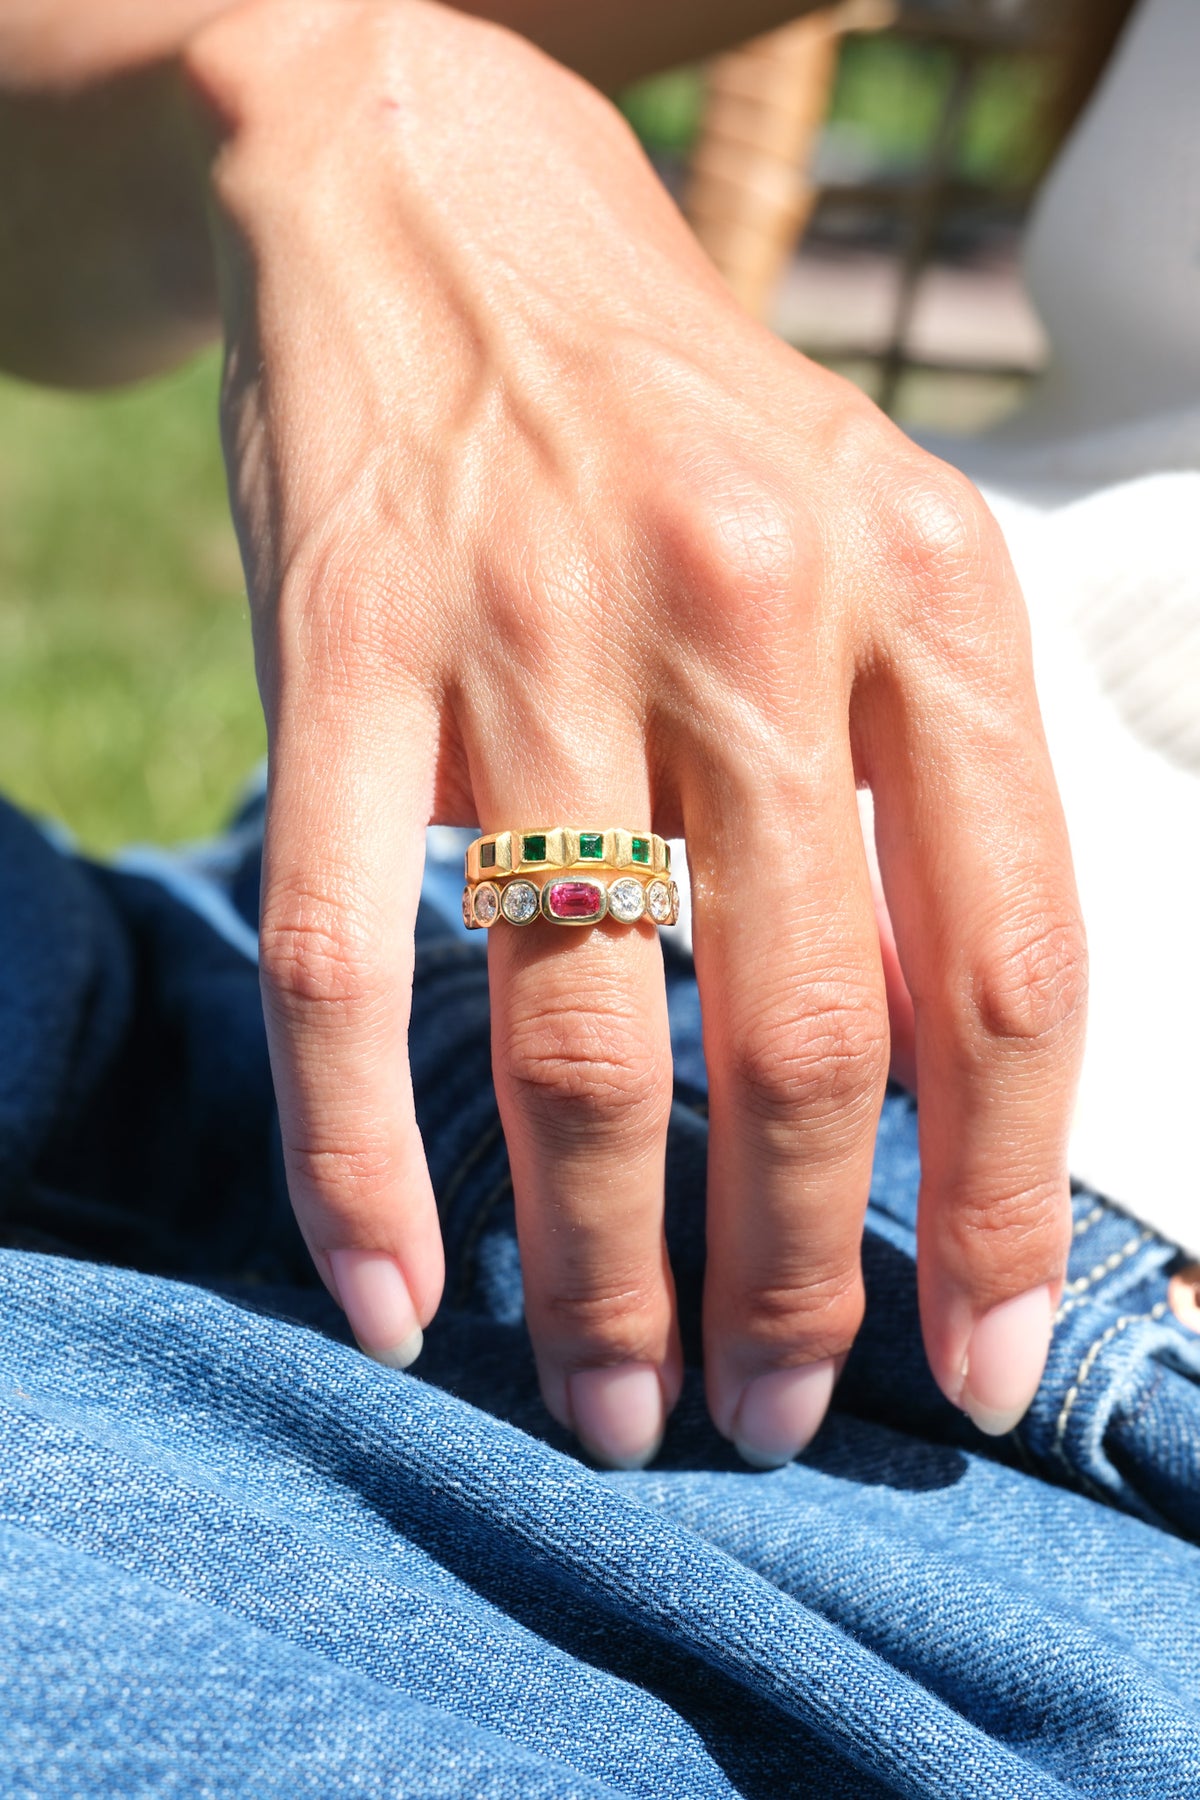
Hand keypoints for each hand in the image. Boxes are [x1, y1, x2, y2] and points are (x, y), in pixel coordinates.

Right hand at [186, 0, 1085, 1465]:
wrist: (441, 211)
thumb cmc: (677, 430)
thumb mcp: (867, 555)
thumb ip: (913, 806)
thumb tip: (926, 1096)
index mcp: (924, 591)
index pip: (1009, 964)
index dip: (998, 1201)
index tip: (967, 1362)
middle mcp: (746, 606)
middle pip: (799, 1029)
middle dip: (785, 1275)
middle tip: (765, 1416)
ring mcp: (530, 630)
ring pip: (580, 1023)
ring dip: (597, 1257)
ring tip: (602, 1401)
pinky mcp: (343, 650)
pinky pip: (335, 951)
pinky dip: (356, 1152)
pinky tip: (385, 1287)